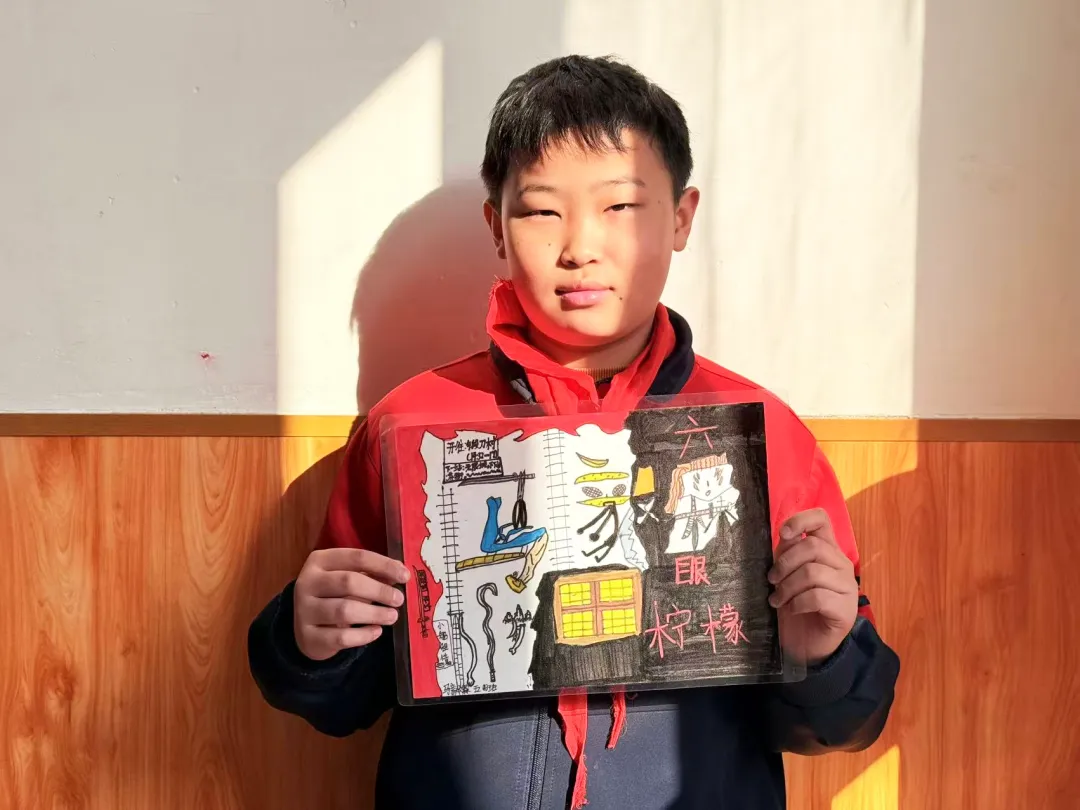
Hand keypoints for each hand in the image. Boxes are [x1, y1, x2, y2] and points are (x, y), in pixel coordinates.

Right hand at [293, 548, 409, 660]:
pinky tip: (377, 631)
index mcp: (319, 561)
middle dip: (379, 590)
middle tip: (399, 599)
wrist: (306, 628)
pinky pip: (341, 637)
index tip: (405, 576)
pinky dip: (363, 635)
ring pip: (344, 611)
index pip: (356, 557)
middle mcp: (307, 583)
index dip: (384, 565)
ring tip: (392, 616)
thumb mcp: (348, 579)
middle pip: (348, 582)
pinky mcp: (308, 637)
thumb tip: (400, 574)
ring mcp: (304, 611)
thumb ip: (371, 574)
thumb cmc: (334, 596)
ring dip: (374, 613)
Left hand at [768, 509, 857, 665]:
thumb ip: (787, 554)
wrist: (806, 645)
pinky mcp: (846, 610)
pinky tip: (792, 610)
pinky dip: (797, 603)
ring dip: (787, 587)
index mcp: (827, 550)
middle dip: (785, 563)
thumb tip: (784, 536)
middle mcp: (841, 564)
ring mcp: (847, 587)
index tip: (784, 534)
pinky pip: (817, 597)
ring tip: (777, 600)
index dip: (801, 520)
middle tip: (772, 581)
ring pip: (813, 572)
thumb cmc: (795, 606)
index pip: (821, 520)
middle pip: (813, 547)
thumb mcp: (786, 575)